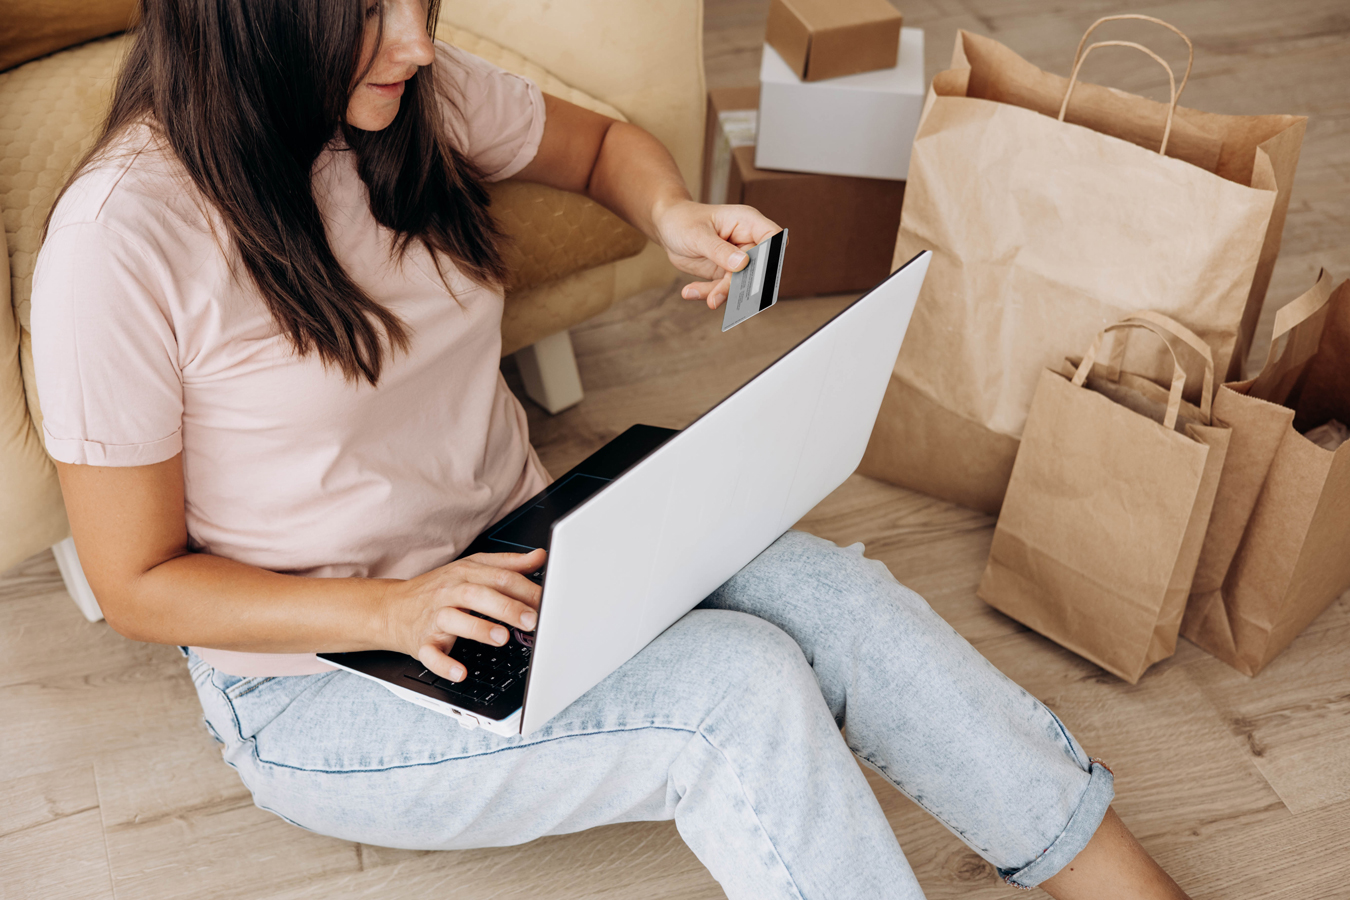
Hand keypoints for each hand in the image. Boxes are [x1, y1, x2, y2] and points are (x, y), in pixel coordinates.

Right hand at [383, 549, 544, 680]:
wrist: (391, 608)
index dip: (525, 589)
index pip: (499, 577)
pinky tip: (460, 671)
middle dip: (507, 607)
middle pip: (478, 594)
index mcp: (466, 574)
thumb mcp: (471, 570)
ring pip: (454, 620)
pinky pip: (430, 654)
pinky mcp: (421, 642)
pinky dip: (444, 664)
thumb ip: (507, 564)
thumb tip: (539, 557)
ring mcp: (434, 617)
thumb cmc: (438, 589)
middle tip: (532, 620)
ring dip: (478, 629)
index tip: (548, 601)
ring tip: (501, 638)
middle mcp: (450, 592)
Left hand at [652, 199, 782, 309]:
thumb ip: (720, 250)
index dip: (772, 254)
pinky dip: (708, 293)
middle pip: (758, 267)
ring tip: (708, 299)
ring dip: (723, 293)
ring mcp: (737, 259)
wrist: (667, 227)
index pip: (773, 236)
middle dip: (742, 283)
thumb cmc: (683, 220)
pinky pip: (723, 289)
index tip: (758, 270)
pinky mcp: (725, 273)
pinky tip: (690, 292)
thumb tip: (742, 264)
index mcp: (747, 222)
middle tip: (725, 294)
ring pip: (741, 283)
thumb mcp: (698, 234)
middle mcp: (746, 241)